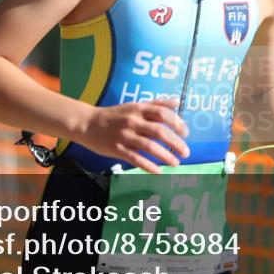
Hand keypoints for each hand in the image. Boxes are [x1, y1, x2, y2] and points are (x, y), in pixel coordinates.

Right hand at [75, 98, 189, 173]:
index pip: (162, 113)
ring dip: (166, 156)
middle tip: (186, 152)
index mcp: (138, 109)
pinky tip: (158, 171)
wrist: (88, 124)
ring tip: (176, 163)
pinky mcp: (117, 149)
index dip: (177, 123)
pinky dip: (149, 166)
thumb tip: (177, 102)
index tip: (185, 133)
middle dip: (176, 143)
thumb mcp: (134, 105)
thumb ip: (156, 104)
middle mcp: (133, 121)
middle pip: (159, 132)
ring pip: (150, 147)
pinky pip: (136, 159)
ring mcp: (125, 136)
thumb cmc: (115, 115)